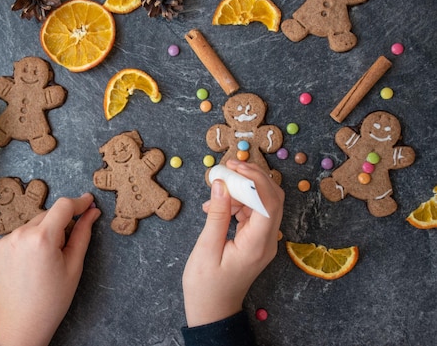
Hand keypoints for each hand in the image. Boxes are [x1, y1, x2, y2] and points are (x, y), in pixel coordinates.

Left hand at [0, 193, 100, 345]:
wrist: (20, 322)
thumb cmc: (52, 299)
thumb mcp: (74, 266)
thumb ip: (83, 234)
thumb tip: (92, 212)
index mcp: (42, 239)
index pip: (63, 206)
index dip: (79, 202)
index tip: (88, 202)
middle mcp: (19, 235)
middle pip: (47, 216)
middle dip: (59, 226)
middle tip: (63, 251)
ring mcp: (2, 241)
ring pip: (31, 226)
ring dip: (41, 234)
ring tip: (42, 262)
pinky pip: (16, 236)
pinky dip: (24, 244)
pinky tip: (27, 265)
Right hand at [182, 160, 283, 326]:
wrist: (212, 311)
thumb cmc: (206, 286)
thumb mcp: (206, 248)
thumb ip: (217, 214)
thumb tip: (222, 183)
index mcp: (258, 245)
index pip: (269, 202)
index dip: (254, 179)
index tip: (232, 167)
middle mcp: (267, 241)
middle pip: (272, 198)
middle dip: (252, 178)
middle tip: (228, 167)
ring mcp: (263, 241)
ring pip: (262, 203)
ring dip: (241, 190)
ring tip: (214, 190)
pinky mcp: (255, 241)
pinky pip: (252, 213)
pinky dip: (237, 203)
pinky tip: (215, 206)